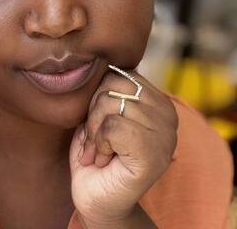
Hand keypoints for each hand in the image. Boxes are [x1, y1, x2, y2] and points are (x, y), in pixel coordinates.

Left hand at [69, 66, 177, 227]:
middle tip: (96, 139)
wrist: (96, 196)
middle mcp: (168, 115)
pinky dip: (100, 143)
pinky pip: (114, 126)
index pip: (119, 73)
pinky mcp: (154, 154)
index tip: (98, 122)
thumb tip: (101, 64)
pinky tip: (105, 159)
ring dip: (95, 132)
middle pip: (112, 85)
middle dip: (93, 112)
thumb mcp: (100, 113)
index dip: (98, 95)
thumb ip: (107, 90)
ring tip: (100, 151)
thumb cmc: (97, 151)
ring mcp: (165, 135)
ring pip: (110, 105)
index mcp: (157, 101)